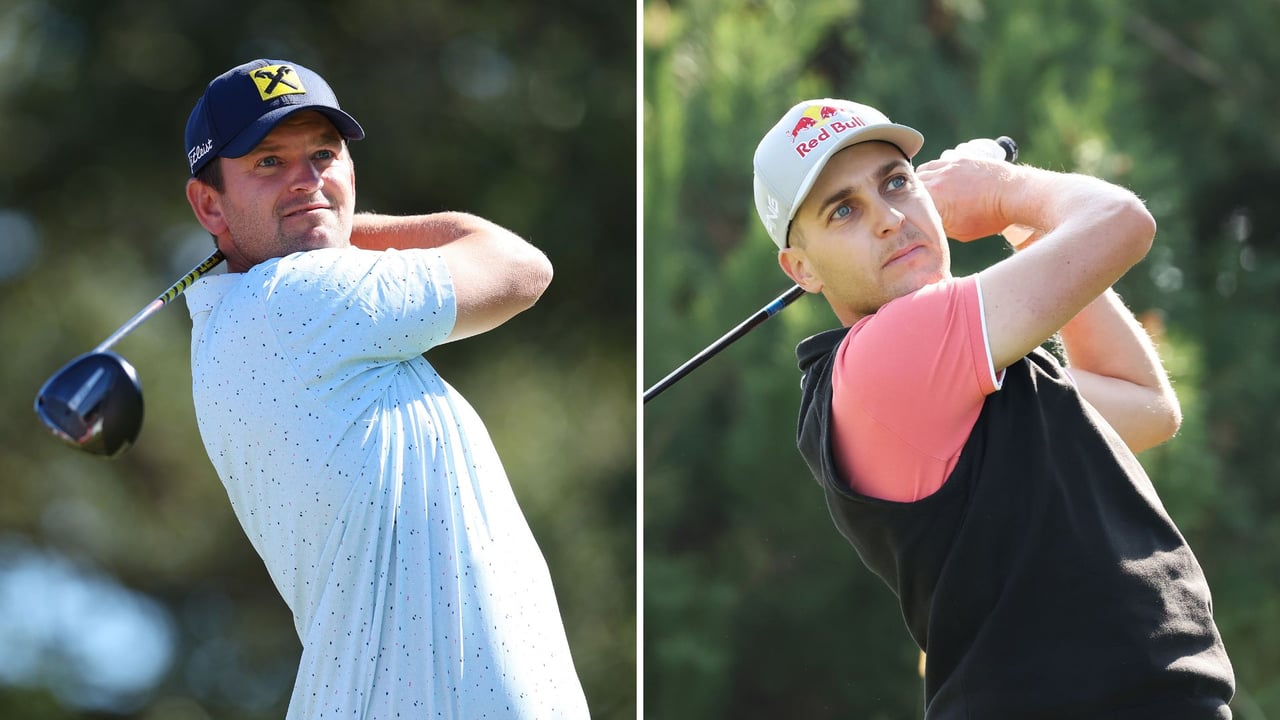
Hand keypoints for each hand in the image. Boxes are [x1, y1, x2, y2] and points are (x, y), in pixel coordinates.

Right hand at [918, 139, 1038, 246]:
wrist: (1013, 194)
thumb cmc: (990, 217)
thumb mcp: (961, 232)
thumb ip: (940, 227)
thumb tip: (930, 224)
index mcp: (934, 200)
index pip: (908, 206)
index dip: (906, 212)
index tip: (908, 219)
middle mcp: (936, 180)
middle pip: (910, 188)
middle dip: (910, 197)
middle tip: (913, 207)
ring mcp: (947, 166)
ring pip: (921, 172)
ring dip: (919, 183)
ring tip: (923, 193)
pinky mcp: (958, 159)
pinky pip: (936, 163)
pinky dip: (931, 171)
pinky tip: (936, 179)